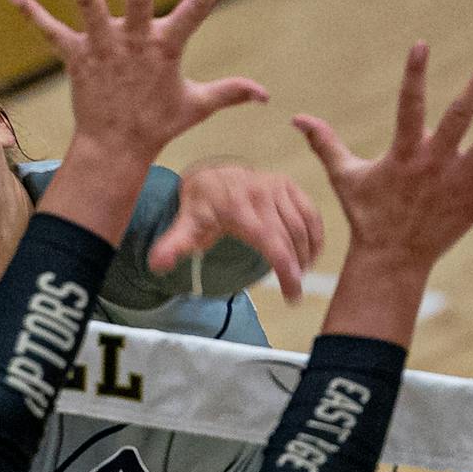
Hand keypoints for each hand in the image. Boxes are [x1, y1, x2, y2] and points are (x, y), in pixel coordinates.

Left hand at [9, 0, 267, 160]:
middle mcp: (134, 42)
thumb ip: (230, 93)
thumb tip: (266, 95)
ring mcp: (103, 48)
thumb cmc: (157, 125)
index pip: (198, 10)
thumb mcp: (197, 106)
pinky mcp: (76, 58)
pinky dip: (32, 14)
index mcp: (166, 48)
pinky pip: (51, 32)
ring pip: (89, 2)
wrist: (116, 149)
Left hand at [152, 164, 324, 300]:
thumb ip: (173, 247)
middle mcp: (260, 193)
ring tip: (300, 273)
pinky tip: (310, 254)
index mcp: (237, 206)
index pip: (270, 241)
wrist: (210, 178)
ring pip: (303, 226)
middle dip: (297, 267)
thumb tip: (157, 264)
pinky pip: (310, 213)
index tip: (293, 293)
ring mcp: (277, 186)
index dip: (286, 270)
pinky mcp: (288, 185)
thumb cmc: (201, 208)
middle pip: (290, 237)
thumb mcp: (186, 227)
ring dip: (307, 254)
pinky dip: (315, 236)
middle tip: (294, 289)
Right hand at [293, 44, 472, 275]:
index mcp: (405, 153)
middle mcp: (435, 164)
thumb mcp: (345, 176)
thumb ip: (325, 143)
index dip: (414, 74)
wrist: (391, 261)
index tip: (422, 43)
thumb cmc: (368, 215)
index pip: (409, 105)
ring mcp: (458, 185)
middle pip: (461, 118)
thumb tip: (295, 118)